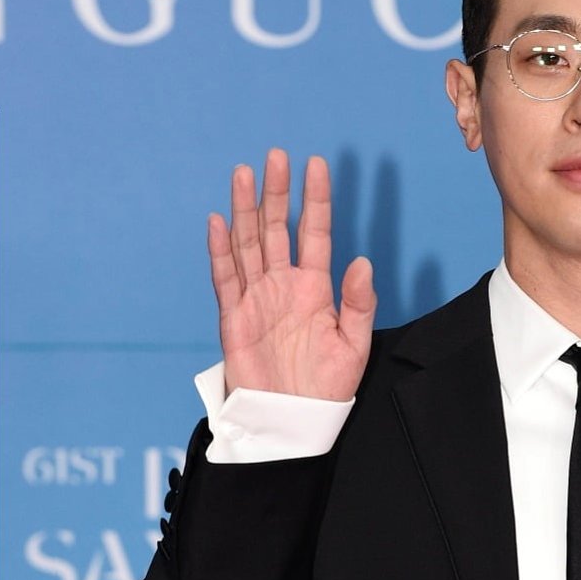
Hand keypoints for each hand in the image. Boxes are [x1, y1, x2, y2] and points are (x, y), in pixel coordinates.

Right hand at [208, 148, 376, 400]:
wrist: (292, 422)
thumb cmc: (325, 388)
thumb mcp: (353, 345)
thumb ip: (358, 303)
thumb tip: (361, 261)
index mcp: (314, 289)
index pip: (315, 234)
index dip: (316, 200)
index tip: (317, 164)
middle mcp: (283, 286)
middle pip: (277, 229)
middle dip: (277, 193)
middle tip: (277, 156)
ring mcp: (256, 298)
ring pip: (248, 244)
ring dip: (246, 209)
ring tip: (244, 173)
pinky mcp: (234, 318)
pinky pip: (225, 278)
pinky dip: (221, 250)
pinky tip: (219, 221)